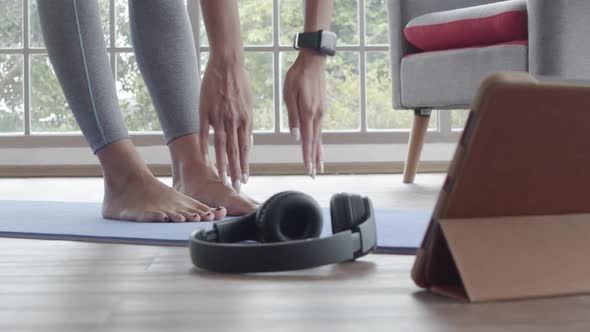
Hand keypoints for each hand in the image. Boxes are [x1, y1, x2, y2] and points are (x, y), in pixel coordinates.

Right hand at [199, 56, 253, 192]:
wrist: (227, 63)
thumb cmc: (240, 83)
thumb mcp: (249, 104)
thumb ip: (248, 125)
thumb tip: (249, 144)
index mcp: (245, 119)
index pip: (245, 147)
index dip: (245, 165)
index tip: (245, 179)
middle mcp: (234, 120)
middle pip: (235, 150)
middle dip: (236, 170)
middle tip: (236, 186)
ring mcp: (219, 116)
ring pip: (221, 145)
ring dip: (223, 164)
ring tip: (223, 179)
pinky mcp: (205, 110)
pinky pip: (204, 132)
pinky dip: (205, 146)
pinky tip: (206, 160)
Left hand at [283, 49, 326, 177]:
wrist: (313, 61)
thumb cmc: (298, 75)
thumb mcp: (290, 94)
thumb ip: (293, 116)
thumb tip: (296, 136)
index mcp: (308, 113)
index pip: (308, 140)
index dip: (307, 157)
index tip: (308, 169)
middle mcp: (317, 115)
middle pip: (316, 142)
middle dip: (314, 159)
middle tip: (314, 174)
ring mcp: (321, 112)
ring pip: (319, 136)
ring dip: (318, 152)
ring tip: (318, 165)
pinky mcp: (321, 108)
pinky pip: (319, 129)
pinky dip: (319, 141)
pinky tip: (318, 146)